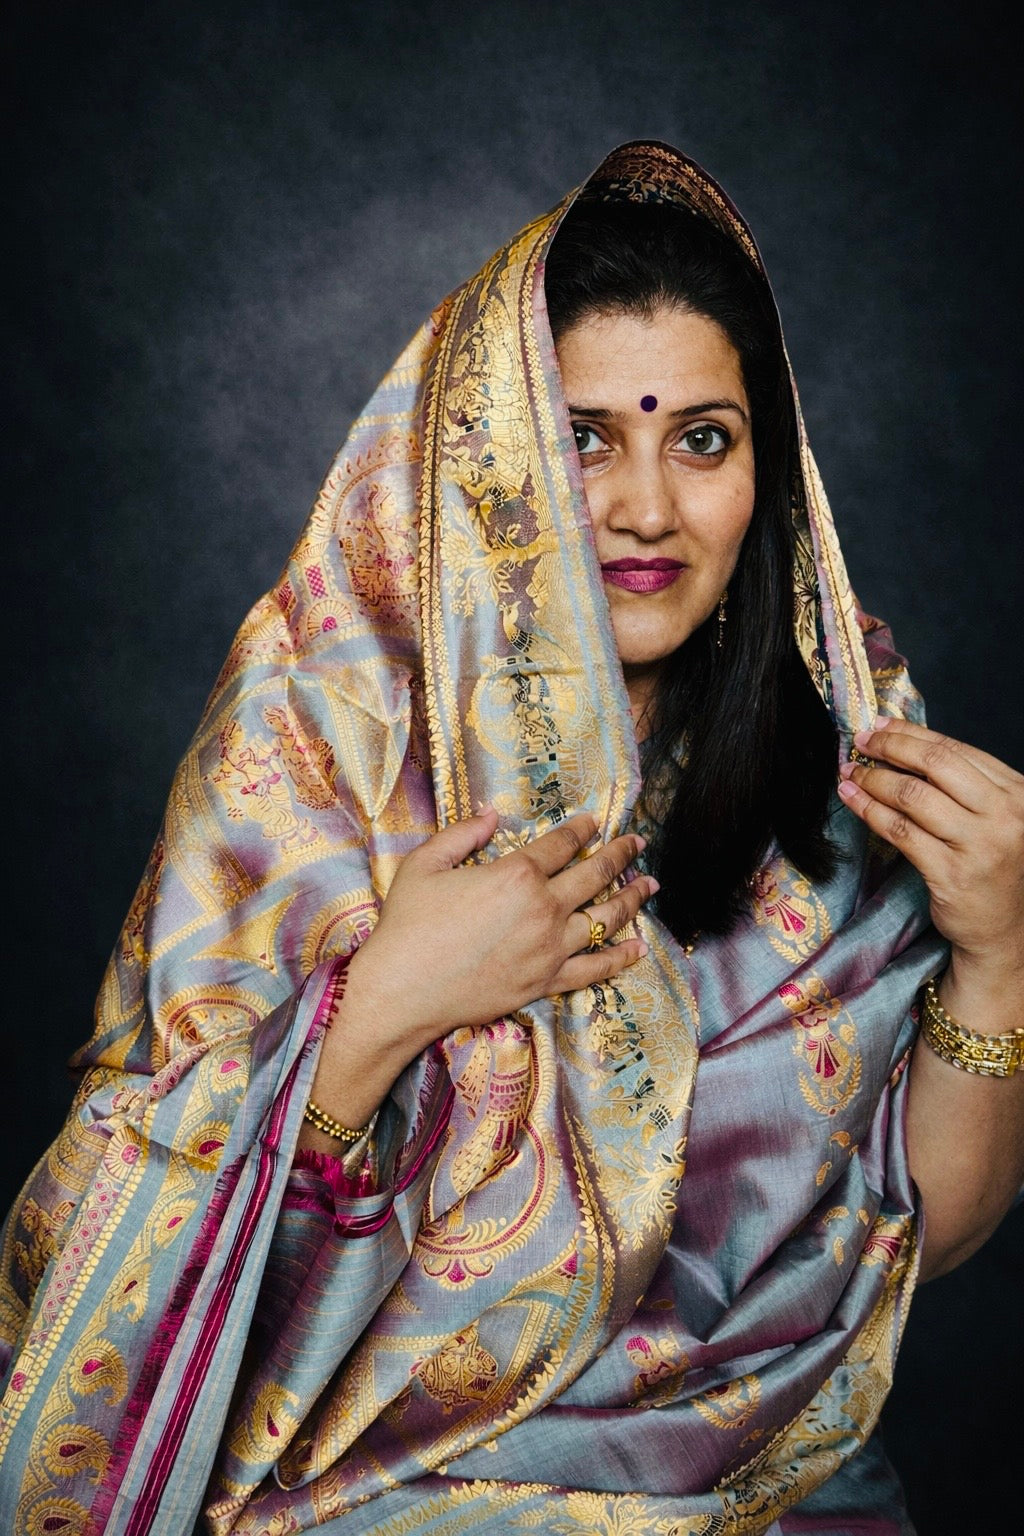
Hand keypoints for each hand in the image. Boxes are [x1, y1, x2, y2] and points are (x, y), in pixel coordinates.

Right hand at [340, 808, 655, 1071]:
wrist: (402, 991)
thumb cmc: (408, 925)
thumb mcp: (424, 864)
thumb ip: (463, 834)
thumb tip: (492, 815)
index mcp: (516, 873)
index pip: (562, 843)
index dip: (582, 828)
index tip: (595, 820)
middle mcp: (543, 908)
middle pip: (595, 874)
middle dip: (620, 853)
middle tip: (636, 842)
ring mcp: (550, 948)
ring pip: (606, 918)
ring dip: (632, 898)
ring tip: (649, 884)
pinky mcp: (546, 982)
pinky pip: (595, 969)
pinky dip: (620, 957)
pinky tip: (637, 947)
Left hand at [838, 717, 1023, 980]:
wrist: (1003, 929)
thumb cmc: (992, 866)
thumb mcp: (992, 818)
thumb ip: (962, 784)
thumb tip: (903, 743)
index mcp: (1017, 793)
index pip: (957, 751)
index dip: (912, 734)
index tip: (880, 726)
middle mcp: (1004, 816)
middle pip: (935, 766)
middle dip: (891, 748)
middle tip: (861, 742)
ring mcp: (979, 846)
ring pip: (912, 797)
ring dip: (873, 779)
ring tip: (849, 772)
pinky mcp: (951, 874)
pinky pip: (899, 832)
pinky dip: (869, 811)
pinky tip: (852, 799)